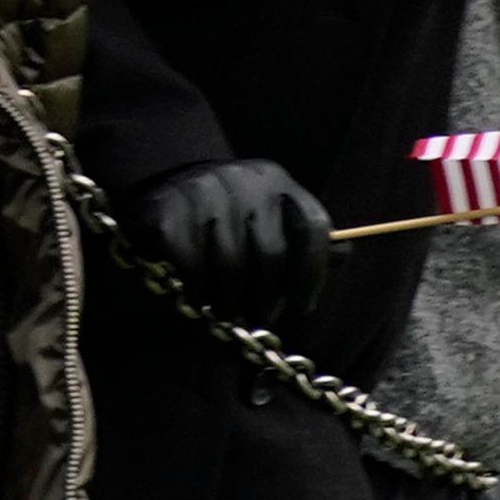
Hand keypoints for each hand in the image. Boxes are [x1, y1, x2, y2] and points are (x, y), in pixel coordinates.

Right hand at [131, 157, 330, 320]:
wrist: (156, 187)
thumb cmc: (223, 219)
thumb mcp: (265, 221)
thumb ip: (301, 241)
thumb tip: (343, 253)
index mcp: (277, 182)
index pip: (312, 228)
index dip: (312, 275)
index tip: (302, 308)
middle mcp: (244, 178)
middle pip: (272, 254)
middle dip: (265, 298)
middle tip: (255, 321)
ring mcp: (203, 188)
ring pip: (231, 264)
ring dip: (228, 301)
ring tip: (223, 313)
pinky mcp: (167, 207)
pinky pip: (190, 263)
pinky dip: (194, 290)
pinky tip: (194, 298)